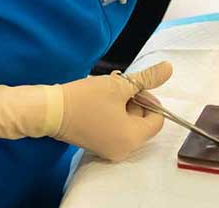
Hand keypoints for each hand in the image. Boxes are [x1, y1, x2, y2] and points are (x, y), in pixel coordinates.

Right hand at [0, 62, 172, 161]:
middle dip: (135, 100)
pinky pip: (115, 128)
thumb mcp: (119, 85)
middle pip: (143, 122)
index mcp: (132, 138)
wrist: (49, 111)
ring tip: (108, 90)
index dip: (149, 98)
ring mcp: (109, 149)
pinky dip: (113, 113)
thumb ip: (146, 78)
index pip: (157, 120)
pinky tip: (100, 99)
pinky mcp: (97, 145)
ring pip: (128, 123)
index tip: (133, 86)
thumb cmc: (85, 99)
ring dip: (123, 104)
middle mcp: (123, 149)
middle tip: (119, 85)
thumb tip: (169, 69)